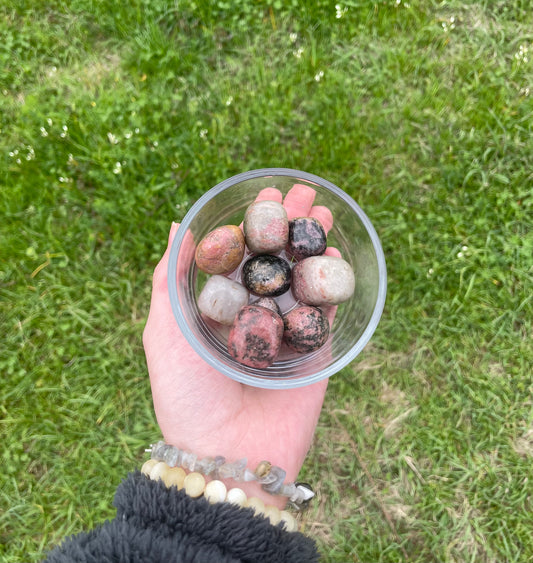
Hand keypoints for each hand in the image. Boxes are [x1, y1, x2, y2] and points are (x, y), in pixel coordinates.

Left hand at [143, 185, 335, 505]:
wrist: (226, 455)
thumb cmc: (187, 394)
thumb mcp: (165, 332)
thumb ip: (169, 281)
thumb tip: (176, 227)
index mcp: (220, 311)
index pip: (241, 256)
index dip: (253, 224)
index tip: (265, 192)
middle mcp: (254, 317)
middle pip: (276, 261)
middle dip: (290, 226)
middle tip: (305, 193)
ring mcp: (286, 333)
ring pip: (303, 280)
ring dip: (314, 245)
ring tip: (323, 214)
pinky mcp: (313, 352)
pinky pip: (325, 312)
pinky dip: (332, 284)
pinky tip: (333, 257)